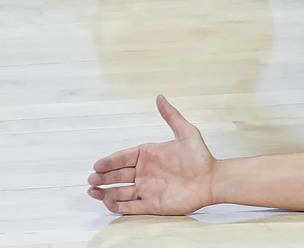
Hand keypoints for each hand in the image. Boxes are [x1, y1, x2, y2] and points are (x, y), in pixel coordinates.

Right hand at [87, 95, 215, 215]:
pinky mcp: (151, 205)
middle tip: (91, 179)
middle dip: (103, 177)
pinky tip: (107, 202)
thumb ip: (171, 116)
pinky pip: (129, 207)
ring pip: (119, 192)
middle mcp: (145, 172)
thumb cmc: (201, 157)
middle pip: (118, 175)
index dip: (109, 161)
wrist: (212, 180)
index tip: (97, 164)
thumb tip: (160, 96)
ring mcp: (147, 189)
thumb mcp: (186, 132)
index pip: (123, 158)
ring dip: (105, 192)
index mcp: (149, 155)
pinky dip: (117, 206)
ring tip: (93, 191)